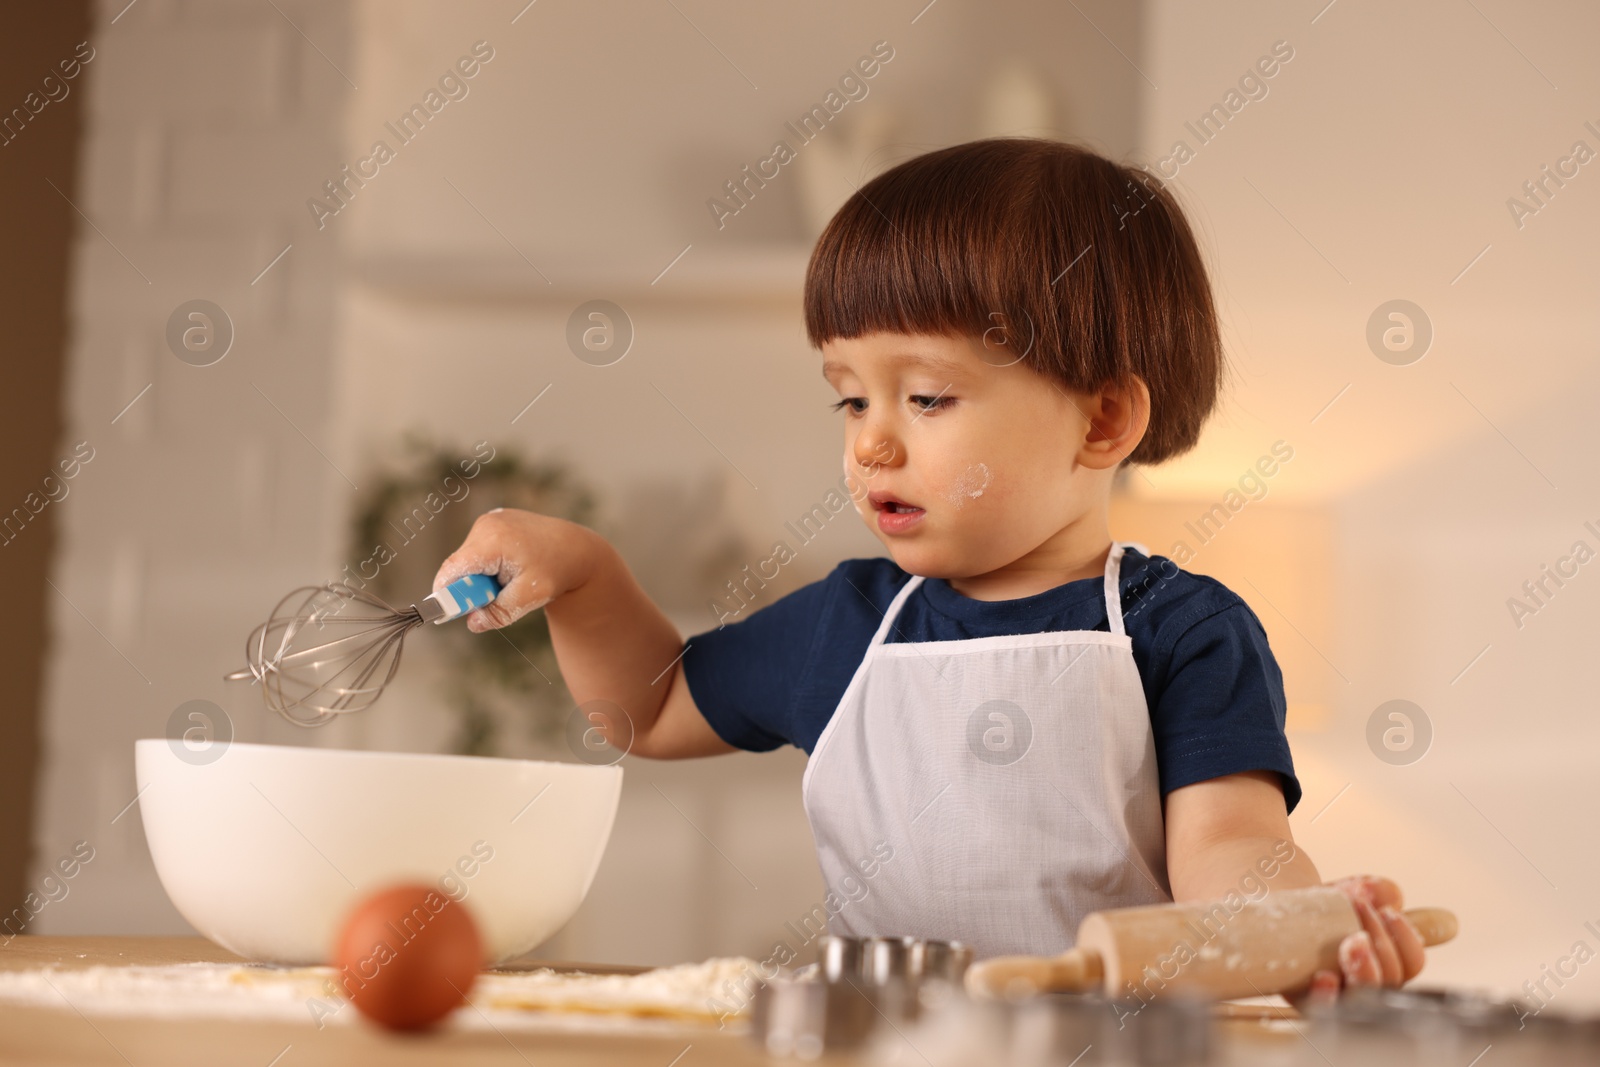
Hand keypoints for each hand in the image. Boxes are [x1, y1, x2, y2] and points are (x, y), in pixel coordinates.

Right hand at [432, 509, 595, 631]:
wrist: (577, 549)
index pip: (453, 569)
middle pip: (460, 565)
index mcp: (493, 540)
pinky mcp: (493, 522)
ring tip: (511, 579)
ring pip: (468, 558)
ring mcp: (489, 520)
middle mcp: (487, 524)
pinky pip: (478, 549)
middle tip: (496, 597)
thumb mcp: (531, 597)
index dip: (446, 593)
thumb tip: (472, 623)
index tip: (446, 613)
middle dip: (471, 588)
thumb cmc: (557, 572)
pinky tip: (513, 567)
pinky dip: (488, 564)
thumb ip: (499, 612)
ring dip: (481, 576)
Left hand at [1291, 875, 1426, 1008]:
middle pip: (1389, 980)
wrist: (1267, 903)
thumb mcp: (1347, 891)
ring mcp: (1334, 993)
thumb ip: (1373, 891)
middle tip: (1363, 921)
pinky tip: (1323, 977)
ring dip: (1363, 970)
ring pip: (1362, 997)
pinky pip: (1320, 1008)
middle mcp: (1361, 981)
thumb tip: (1391, 894)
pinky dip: (1327, 996)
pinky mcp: (1301, 997)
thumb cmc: (1313, 904)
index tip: (1388, 912)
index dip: (1407, 941)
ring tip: (1350, 943)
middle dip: (1382, 949)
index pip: (1410, 962)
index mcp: (1381, 960)